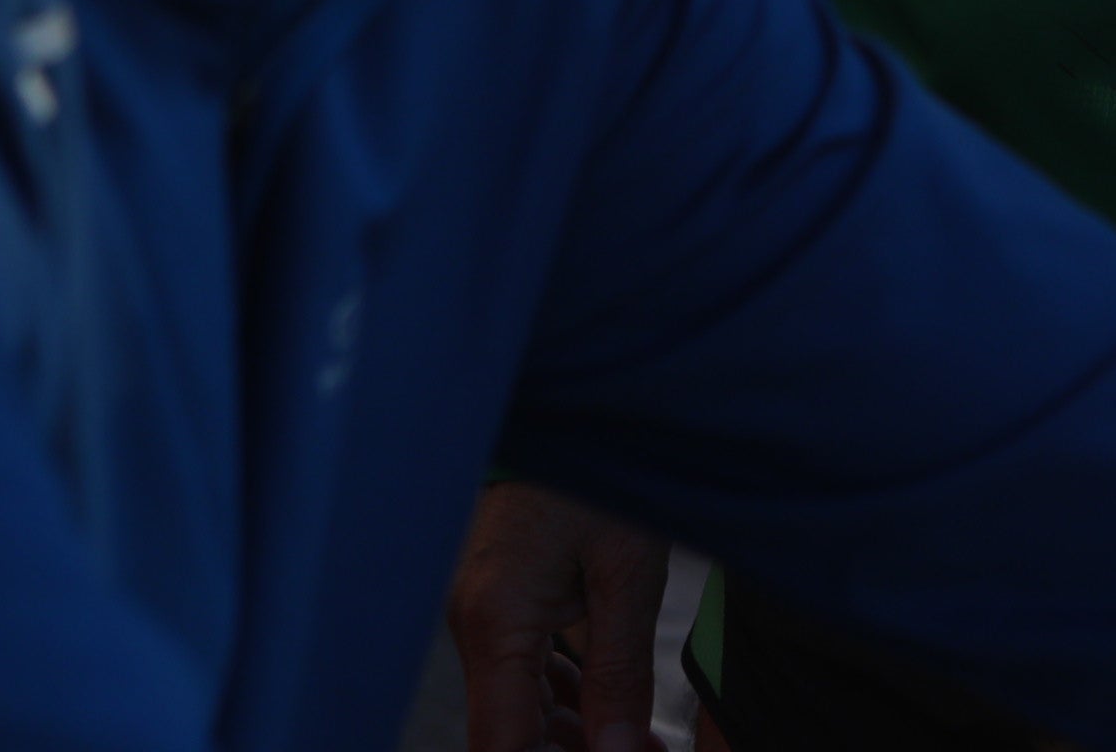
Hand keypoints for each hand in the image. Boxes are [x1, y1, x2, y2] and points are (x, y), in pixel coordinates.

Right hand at [450, 479, 670, 751]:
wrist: (572, 399)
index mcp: (494, 620)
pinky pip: (525, 670)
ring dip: (574, 736)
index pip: (501, 746)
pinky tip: (614, 715)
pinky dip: (567, 699)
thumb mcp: (626, 571)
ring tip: (639, 743)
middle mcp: (475, 623)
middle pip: (510, 733)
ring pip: (519, 705)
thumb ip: (620, 671)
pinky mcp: (499, 599)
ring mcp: (483, 611)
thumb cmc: (596, 467)